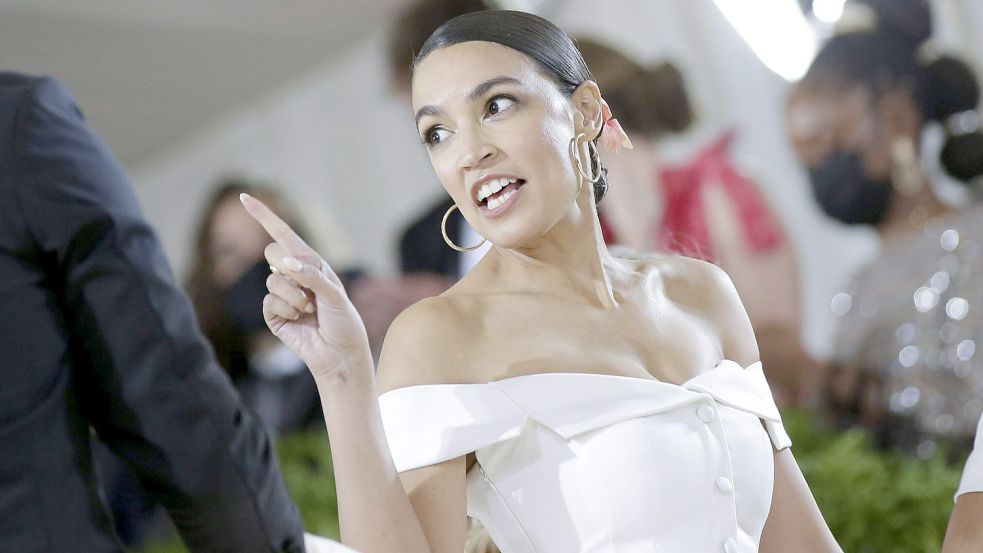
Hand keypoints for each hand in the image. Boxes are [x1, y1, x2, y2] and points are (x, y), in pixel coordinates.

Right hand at [240, 193, 370, 381]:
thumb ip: (313, 277)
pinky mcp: (273, 315)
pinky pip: (269, 302)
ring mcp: (281, 295)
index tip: (244, 197)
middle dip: (287, 267)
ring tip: (310, 310)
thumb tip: (287, 264)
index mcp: (310, 263)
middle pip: (271, 254)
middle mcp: (294, 276)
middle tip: (307, 286)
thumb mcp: (335, 294)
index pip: (283, 234)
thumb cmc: (343, 321)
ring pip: (272, 281)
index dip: (264, 216)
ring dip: (294, 296)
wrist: (340, 353)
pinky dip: (286, 310)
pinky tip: (300, 320)